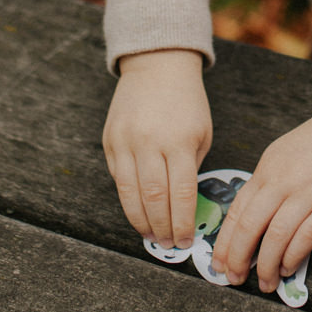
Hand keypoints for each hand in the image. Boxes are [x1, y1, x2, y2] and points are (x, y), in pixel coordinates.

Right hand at [102, 48, 210, 249]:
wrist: (157, 67)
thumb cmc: (187, 103)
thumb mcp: (201, 134)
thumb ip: (190, 169)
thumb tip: (183, 209)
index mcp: (179, 142)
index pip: (180, 194)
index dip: (182, 223)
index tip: (185, 241)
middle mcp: (149, 143)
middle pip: (153, 199)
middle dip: (161, 228)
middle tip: (168, 244)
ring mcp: (126, 142)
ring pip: (129, 194)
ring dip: (140, 221)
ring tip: (151, 236)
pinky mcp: (110, 141)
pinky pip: (118, 178)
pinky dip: (127, 199)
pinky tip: (137, 212)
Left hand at [212, 109, 311, 291]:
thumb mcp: (276, 158)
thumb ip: (260, 188)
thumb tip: (242, 227)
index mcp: (266, 172)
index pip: (237, 212)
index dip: (225, 243)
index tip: (218, 264)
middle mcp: (284, 183)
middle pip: (251, 225)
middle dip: (239, 257)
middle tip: (235, 278)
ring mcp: (310, 193)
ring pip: (278, 234)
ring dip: (267, 264)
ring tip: (265, 282)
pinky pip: (308, 235)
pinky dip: (294, 256)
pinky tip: (288, 268)